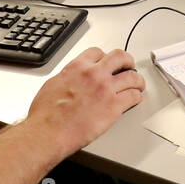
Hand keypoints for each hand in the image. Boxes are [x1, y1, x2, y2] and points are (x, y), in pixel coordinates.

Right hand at [25, 48, 144, 158]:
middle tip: (129, 66)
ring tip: (138, 84)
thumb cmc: (46, 114)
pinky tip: (135, 99)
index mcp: (77, 67)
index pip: (97, 52)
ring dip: (137, 80)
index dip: (105, 57)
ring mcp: (106, 89)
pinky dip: (136, 97)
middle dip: (127, 61)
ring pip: (132, 76)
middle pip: (119, 57)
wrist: (49, 131)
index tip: (108, 62)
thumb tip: (71, 80)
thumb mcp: (53, 85)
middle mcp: (94, 74)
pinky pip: (133, 96)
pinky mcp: (114, 106)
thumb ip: (67, 78)